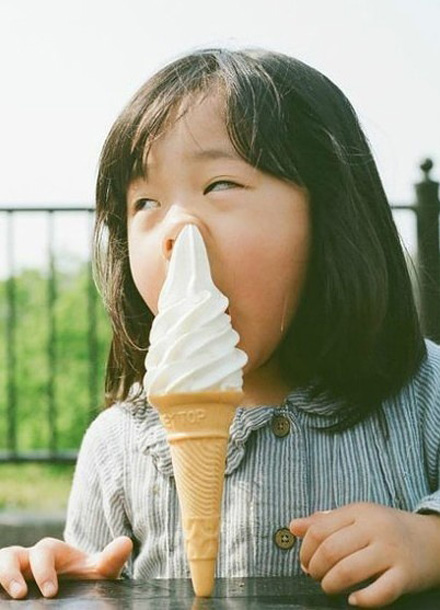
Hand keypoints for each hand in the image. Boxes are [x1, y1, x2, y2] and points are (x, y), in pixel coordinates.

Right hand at [0, 536, 132, 598]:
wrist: (71, 588)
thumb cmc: (82, 579)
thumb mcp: (95, 572)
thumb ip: (109, 561)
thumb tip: (126, 543)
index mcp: (50, 552)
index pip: (43, 552)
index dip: (44, 570)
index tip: (51, 592)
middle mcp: (27, 558)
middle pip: (11, 555)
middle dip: (13, 574)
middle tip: (22, 594)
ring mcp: (13, 571)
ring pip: (0, 562)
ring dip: (0, 576)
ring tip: (11, 597)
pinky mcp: (4, 586)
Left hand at [290, 503, 439, 607]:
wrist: (432, 540)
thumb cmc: (386, 528)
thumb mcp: (357, 516)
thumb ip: (324, 521)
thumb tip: (293, 527)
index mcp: (359, 512)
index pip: (319, 529)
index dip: (305, 550)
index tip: (305, 562)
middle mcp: (374, 529)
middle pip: (331, 550)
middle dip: (315, 569)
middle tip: (315, 576)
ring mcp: (391, 552)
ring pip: (349, 571)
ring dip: (331, 585)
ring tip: (329, 587)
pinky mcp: (405, 575)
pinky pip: (380, 592)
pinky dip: (361, 600)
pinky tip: (353, 600)